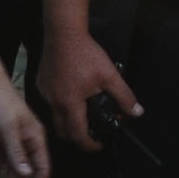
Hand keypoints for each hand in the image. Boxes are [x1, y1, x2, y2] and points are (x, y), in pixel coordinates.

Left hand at [0, 68, 50, 177]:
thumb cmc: (1, 101)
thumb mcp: (9, 127)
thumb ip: (17, 151)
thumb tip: (27, 174)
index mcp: (35, 138)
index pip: (42, 167)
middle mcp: (26, 141)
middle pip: (26, 172)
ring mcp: (12, 140)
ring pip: (13, 168)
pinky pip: (0, 160)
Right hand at [36, 29, 140, 150]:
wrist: (63, 32)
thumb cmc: (86, 54)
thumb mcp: (110, 75)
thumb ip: (124, 97)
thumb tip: (137, 113)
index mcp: (70, 104)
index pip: (78, 135)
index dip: (90, 145)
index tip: (99, 144)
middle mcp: (53, 102)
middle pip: (63, 131)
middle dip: (78, 136)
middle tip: (92, 133)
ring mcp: (45, 92)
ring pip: (55, 116)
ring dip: (69, 120)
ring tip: (83, 113)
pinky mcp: (41, 83)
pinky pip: (50, 102)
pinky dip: (61, 105)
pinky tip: (72, 94)